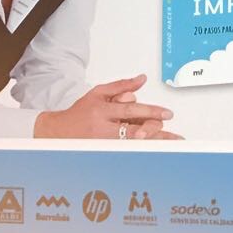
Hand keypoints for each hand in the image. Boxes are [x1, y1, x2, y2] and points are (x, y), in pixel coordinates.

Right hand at [33, 74, 177, 139]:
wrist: (58, 132)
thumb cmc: (80, 112)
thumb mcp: (99, 93)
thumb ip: (121, 86)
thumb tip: (141, 79)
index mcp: (103, 110)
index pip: (131, 110)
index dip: (150, 112)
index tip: (167, 114)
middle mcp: (103, 128)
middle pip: (133, 130)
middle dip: (155, 131)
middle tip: (173, 135)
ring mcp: (103, 143)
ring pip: (131, 144)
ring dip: (151, 144)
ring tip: (169, 145)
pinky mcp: (103, 152)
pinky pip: (125, 152)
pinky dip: (140, 151)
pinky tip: (153, 153)